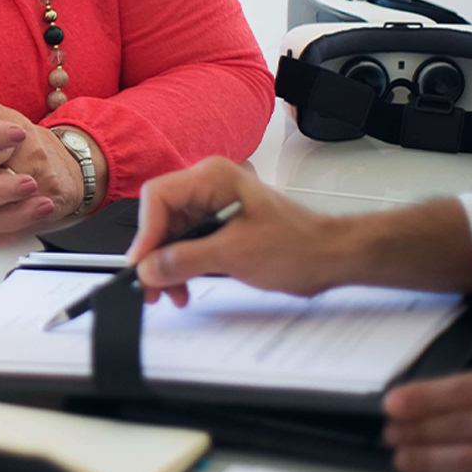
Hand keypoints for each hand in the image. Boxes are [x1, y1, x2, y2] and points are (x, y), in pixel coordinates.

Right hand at [126, 157, 338, 304]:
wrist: (330, 257)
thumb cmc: (297, 247)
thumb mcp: (234, 255)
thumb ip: (185, 260)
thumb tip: (147, 269)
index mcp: (212, 178)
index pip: (158, 197)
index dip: (145, 233)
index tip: (141, 266)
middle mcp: (208, 185)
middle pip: (161, 216)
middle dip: (155, 255)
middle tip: (150, 288)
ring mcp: (213, 203)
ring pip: (171, 232)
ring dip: (167, 265)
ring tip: (172, 293)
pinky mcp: (219, 224)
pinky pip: (187, 241)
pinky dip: (182, 265)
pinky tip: (184, 285)